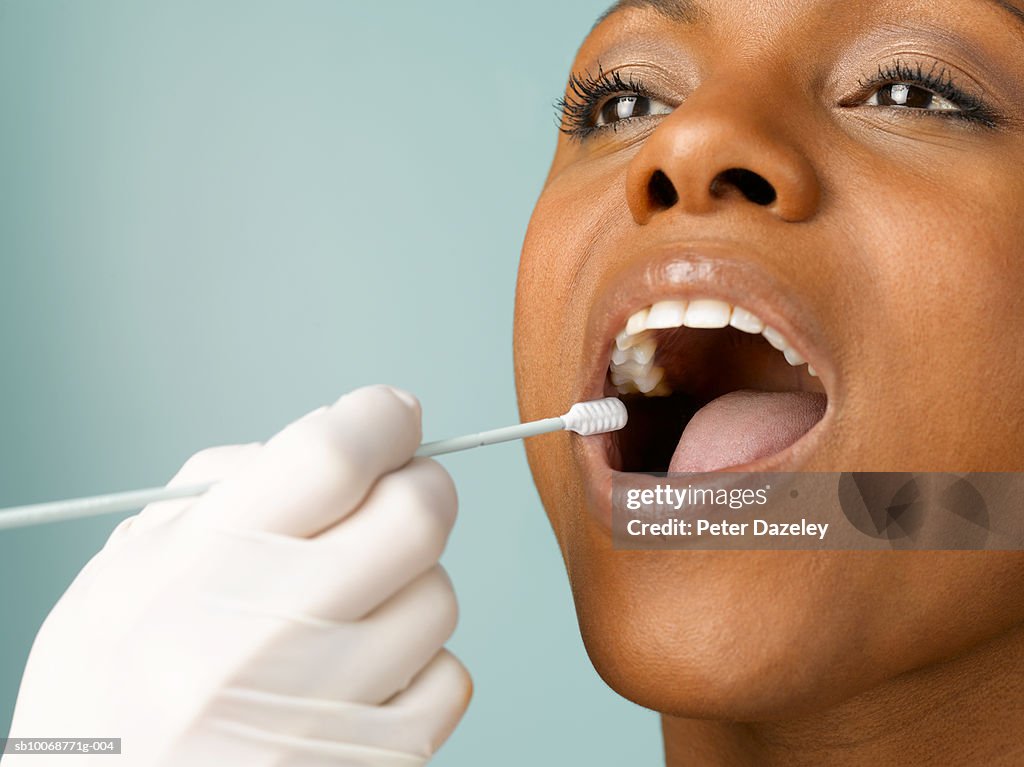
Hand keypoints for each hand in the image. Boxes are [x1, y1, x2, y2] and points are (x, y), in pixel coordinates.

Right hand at [6, 386, 470, 765]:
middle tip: (398, 491)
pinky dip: (419, 663)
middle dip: (419, 487)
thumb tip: (338, 439)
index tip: (391, 414)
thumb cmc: (109, 699)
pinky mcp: (370, 764)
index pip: (332, 456)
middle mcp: (264, 640)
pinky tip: (363, 672)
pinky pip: (449, 679)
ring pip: (439, 595)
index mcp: (197, 573)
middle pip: (416, 516)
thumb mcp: (124, 575)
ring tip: (351, 607)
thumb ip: (223, 493)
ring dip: (410, 583)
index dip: (379, 418)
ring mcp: (323, 710)